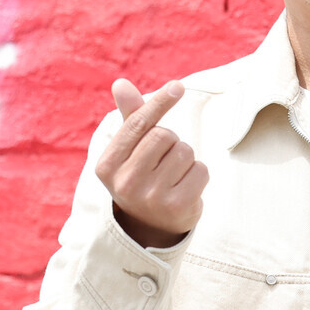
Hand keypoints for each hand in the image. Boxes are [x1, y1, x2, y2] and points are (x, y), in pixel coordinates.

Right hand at [94, 78, 208, 247]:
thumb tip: (120, 83)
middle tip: (163, 162)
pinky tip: (185, 188)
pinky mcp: (177, 207)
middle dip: (171, 142)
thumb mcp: (129, 150)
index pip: (137, 124)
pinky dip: (199, 174)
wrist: (151, 227)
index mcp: (107, 166)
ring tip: (173, 177)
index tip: (178, 86)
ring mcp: (151, 198)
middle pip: (165, 136)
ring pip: (185, 152)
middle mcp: (125, 183)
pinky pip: (201, 170)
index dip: (159, 103)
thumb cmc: (141, 175)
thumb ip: (130, 117)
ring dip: (186, 159)